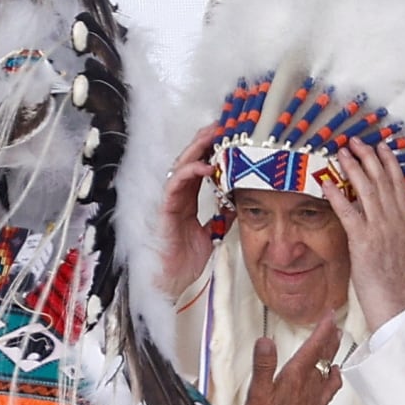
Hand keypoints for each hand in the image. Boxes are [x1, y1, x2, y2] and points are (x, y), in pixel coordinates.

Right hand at [156, 126, 232, 299]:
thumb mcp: (212, 234)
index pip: (200, 167)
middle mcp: (178, 196)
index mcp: (187, 199)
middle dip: (206, 141)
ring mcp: (170, 200)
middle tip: (224, 124)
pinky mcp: (165, 208)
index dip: (213, 150)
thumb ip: (222, 217)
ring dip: (198, 148)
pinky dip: (190, 172)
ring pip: (182, 165)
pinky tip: (206, 166)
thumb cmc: (185, 260)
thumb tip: (239, 204)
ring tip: (215, 135)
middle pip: (191, 160)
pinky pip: (176, 184)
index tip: (230, 136)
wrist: (170, 280)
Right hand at [244, 315, 342, 404]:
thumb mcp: (257, 395)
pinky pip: (329, 388)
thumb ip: (263, 366)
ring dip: (332, 353)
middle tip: (333, 322)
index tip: (329, 315)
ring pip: (327, 369)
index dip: (322, 329)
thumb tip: (265, 341)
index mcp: (295, 377)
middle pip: (323, 355)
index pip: (313, 347)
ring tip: (336, 340)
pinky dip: (333, 376)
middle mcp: (309, 386)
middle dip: (329, 336)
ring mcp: (314, 399)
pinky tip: (334, 375)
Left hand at [321, 141, 404, 330]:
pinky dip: (337, 195)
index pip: (398, 184)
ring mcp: (379, 229)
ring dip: (353, 169)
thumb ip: (392, 225)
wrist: (393, 299)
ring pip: (367, 190)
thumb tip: (382, 212)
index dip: (389, 163)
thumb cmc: (392, 277)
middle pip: (382, 181)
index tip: (380, 147)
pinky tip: (326, 183)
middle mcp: (394, 221)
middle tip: (355, 142)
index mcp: (404, 221)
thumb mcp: (398, 245)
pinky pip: (348, 213)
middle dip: (368, 158)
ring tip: (342, 153)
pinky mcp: (363, 241)